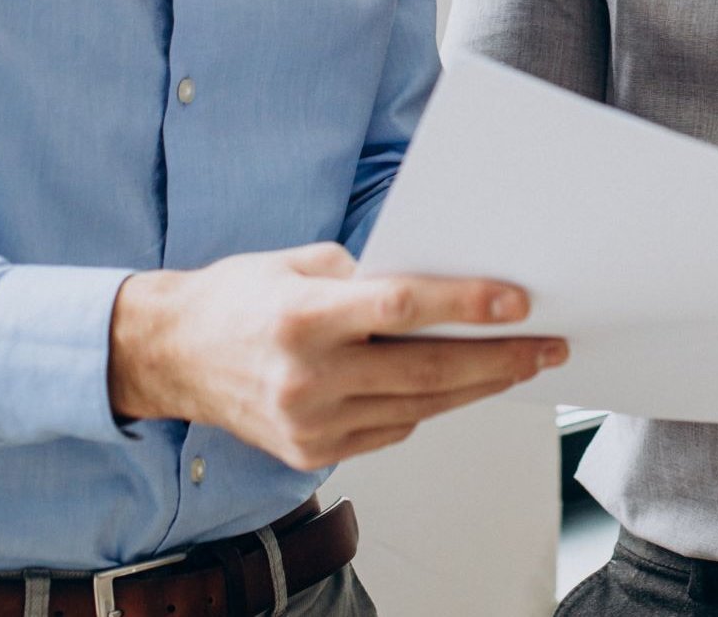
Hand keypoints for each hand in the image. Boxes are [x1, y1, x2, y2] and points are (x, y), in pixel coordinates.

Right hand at [107, 243, 566, 470]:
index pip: (400, 309)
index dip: (465, 305)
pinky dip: (429, 407)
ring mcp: (308, 423)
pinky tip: (456, 386)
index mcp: (302, 317)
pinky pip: (392, 430)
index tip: (517, 301)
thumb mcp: (298, 264)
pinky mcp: (311, 452)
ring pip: (418, 407)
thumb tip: (444, 284)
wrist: (170, 357)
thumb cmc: (238, 298)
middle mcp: (306, 376)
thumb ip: (368, 275)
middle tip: (547, 344)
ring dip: (477, 386)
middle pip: (425, 371)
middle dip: (498, 357)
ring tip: (520, 364)